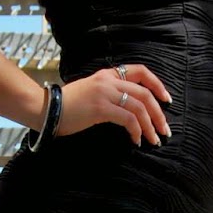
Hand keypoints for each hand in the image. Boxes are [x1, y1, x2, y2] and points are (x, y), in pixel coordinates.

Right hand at [56, 65, 173, 146]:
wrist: (45, 109)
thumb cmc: (67, 105)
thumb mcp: (90, 91)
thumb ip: (109, 93)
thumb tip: (129, 109)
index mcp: (107, 74)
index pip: (141, 71)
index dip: (157, 85)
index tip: (166, 100)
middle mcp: (109, 80)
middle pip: (145, 93)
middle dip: (159, 113)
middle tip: (165, 130)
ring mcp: (105, 93)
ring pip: (139, 107)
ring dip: (150, 126)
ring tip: (154, 140)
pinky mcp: (101, 108)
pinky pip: (128, 119)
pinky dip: (136, 131)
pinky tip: (136, 141)